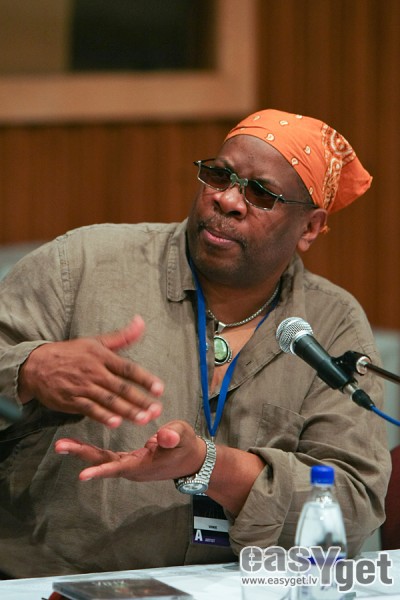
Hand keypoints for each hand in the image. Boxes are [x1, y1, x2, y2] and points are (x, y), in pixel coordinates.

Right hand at [18, 316, 163, 427]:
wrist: (36, 365)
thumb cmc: (71, 353)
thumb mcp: (96, 341)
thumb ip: (122, 337)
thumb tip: (141, 322)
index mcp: (102, 356)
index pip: (128, 368)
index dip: (145, 378)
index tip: (159, 389)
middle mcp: (94, 371)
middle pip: (121, 387)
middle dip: (140, 400)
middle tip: (157, 409)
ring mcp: (83, 387)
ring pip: (109, 401)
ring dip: (127, 411)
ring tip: (143, 419)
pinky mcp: (72, 400)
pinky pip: (90, 410)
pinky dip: (103, 417)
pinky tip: (116, 423)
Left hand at [54, 420, 206, 481]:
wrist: (192, 460)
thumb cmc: (187, 446)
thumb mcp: (184, 437)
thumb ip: (174, 436)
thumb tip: (163, 436)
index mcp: (144, 464)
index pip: (119, 467)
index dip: (101, 470)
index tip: (83, 475)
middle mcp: (132, 468)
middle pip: (103, 462)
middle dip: (82, 454)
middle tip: (60, 446)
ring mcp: (130, 465)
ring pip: (103, 459)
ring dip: (83, 452)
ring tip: (62, 444)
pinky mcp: (129, 460)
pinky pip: (107, 456)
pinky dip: (93, 452)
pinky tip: (79, 446)